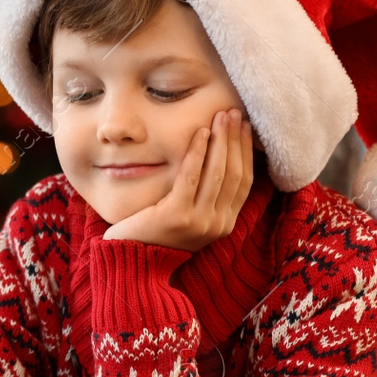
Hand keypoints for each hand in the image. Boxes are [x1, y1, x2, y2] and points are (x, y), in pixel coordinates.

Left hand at [102, 107, 254, 251]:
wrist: (131, 261)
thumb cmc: (156, 233)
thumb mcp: (189, 216)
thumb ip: (206, 197)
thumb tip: (219, 158)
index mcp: (224, 225)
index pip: (244, 183)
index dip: (246, 153)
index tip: (245, 129)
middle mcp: (217, 225)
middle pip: (234, 174)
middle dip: (236, 140)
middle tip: (235, 114)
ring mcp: (198, 222)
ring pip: (217, 173)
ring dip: (221, 141)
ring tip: (220, 117)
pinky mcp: (177, 216)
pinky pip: (191, 177)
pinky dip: (197, 152)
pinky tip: (199, 133)